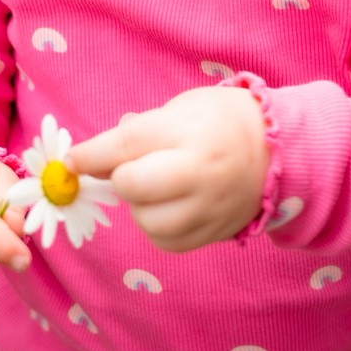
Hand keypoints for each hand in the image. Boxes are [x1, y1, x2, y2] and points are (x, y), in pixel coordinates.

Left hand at [69, 86, 269, 251]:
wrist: (279, 149)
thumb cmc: (221, 121)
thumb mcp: (181, 108)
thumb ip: (138, 130)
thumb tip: (92, 158)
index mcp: (189, 130)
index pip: (125, 144)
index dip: (89, 155)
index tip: (71, 161)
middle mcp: (200, 170)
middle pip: (134, 186)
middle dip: (121, 180)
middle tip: (130, 172)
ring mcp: (210, 206)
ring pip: (149, 222)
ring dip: (140, 208)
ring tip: (156, 191)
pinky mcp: (216, 232)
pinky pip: (169, 242)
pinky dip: (158, 228)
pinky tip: (169, 209)